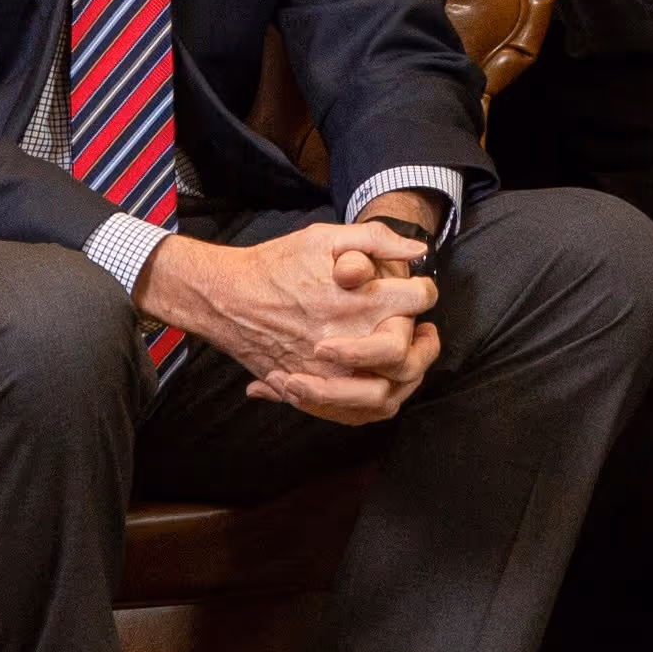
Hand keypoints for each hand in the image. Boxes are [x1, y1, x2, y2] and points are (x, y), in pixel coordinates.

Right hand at [137, 219, 440, 424]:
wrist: (226, 298)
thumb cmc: (275, 264)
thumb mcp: (324, 238)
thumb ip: (374, 239)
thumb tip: (416, 251)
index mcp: (360, 301)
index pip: (417, 302)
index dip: (425, 293)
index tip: (422, 292)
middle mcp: (349, 341)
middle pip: (408, 356)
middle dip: (425, 345)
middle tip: (426, 332)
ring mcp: (329, 373)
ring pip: (385, 393)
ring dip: (404, 378)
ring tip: (409, 359)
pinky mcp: (310, 391)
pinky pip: (353, 413)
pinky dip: (373, 404)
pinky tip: (380, 383)